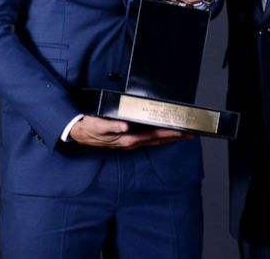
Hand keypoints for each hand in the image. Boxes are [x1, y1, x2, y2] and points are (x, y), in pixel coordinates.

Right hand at [68, 115, 190, 148]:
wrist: (78, 133)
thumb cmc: (89, 128)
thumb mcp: (97, 126)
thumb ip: (110, 127)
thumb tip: (125, 127)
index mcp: (127, 139)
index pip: (154, 136)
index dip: (169, 133)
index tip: (183, 131)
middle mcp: (131, 142)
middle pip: (158, 140)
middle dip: (175, 137)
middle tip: (191, 133)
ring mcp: (130, 142)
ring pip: (155, 141)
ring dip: (169, 138)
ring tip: (183, 134)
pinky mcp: (128, 140)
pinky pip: (148, 139)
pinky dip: (159, 137)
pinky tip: (164, 134)